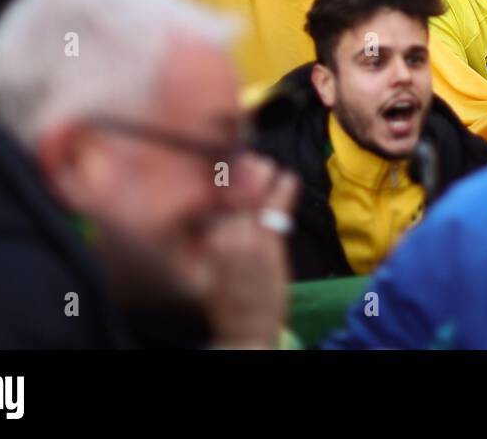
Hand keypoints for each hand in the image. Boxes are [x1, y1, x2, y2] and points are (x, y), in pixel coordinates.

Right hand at [203, 155, 297, 348]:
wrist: (244, 328)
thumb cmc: (228, 291)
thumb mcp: (208, 256)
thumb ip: (212, 225)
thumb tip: (222, 191)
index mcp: (198, 236)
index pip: (206, 188)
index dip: (218, 167)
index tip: (227, 158)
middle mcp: (215, 233)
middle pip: (228, 180)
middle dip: (242, 165)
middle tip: (252, 162)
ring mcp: (242, 236)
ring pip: (253, 184)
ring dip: (263, 172)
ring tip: (269, 171)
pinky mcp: (267, 242)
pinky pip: (278, 201)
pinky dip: (286, 186)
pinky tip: (289, 180)